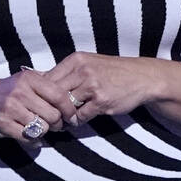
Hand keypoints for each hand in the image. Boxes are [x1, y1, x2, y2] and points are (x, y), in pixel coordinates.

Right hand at [0, 68, 79, 141]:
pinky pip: (29, 138)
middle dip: (57, 123)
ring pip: (43, 128)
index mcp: (29, 79)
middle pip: (53, 115)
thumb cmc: (7, 91)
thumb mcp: (25, 80)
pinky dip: (34, 141)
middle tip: (54, 124)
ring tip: (38, 127)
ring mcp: (10, 108)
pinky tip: (30, 135)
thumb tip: (74, 98)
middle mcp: (20, 92)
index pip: (59, 96)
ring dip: (44, 132)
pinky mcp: (4, 124)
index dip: (70, 110)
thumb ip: (47, 85)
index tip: (71, 117)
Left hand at [44, 52, 162, 122]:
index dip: (42, 93)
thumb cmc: (111, 71)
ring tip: (65, 118)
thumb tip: (39, 79)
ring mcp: (92, 86)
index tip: (42, 101)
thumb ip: (66, 72)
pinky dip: (79, 120)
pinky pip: (81, 115)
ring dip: (64, 115)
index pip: (47, 78)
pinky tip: (81, 119)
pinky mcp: (102, 101)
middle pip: (54, 93)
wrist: (142, 77)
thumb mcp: (87, 63)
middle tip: (50, 114)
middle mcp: (82, 71)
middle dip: (51, 106)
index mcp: (75, 60)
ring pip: (66, 106)